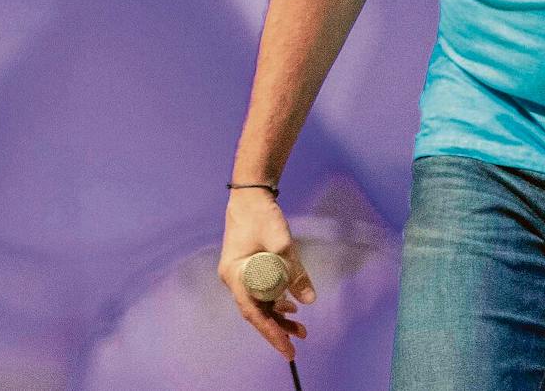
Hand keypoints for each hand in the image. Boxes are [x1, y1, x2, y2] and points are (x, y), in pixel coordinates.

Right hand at [217, 189, 315, 359]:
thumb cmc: (261, 216)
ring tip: (300, 329)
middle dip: (277, 329)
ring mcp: (241, 274)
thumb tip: (309, 299)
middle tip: (298, 343)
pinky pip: (261, 292)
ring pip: (260, 303)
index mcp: (235, 275)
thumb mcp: (282, 243)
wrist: (250, 196)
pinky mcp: (248, 268)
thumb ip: (295, 272)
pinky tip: (291, 307)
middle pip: (256, 311)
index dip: (271, 332)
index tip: (287, 348)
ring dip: (279, 316)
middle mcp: (235, 279)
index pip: (253, 313)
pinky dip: (276, 302)